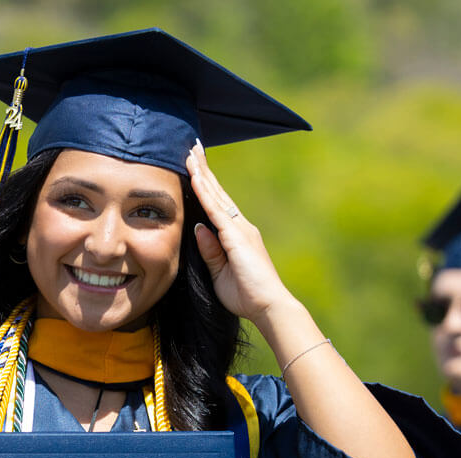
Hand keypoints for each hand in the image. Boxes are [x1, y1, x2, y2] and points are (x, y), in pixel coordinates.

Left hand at [184, 140, 295, 322]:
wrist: (269, 306)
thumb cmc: (246, 295)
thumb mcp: (219, 273)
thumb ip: (210, 251)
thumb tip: (198, 229)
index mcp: (236, 235)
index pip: (216, 204)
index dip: (204, 184)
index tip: (194, 166)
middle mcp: (240, 226)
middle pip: (217, 192)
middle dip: (204, 169)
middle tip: (193, 148)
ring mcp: (240, 229)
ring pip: (216, 195)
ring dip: (202, 174)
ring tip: (191, 153)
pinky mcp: (236, 237)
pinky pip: (216, 210)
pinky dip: (204, 193)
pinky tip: (195, 178)